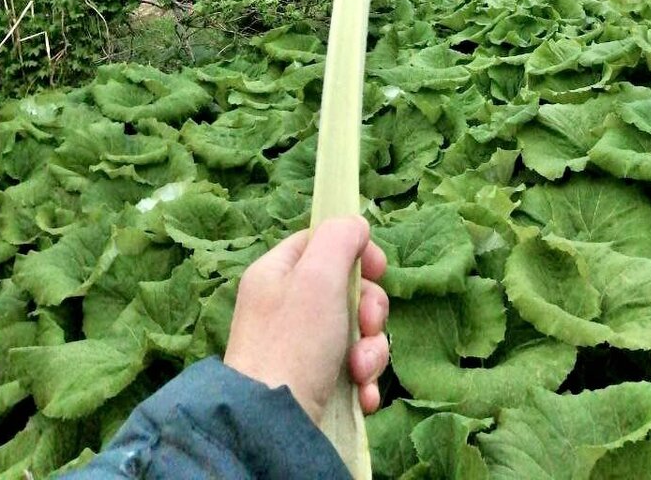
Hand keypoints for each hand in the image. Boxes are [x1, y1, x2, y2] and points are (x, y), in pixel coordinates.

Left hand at [223, 216, 388, 423]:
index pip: (321, 243)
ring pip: (356, 331)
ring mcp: (300, 347)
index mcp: (276, 273)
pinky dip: (363, 380)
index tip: (377, 268)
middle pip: (346, 289)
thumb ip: (340, 238)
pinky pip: (352, 368)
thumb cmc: (294, 342)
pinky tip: (361, 394)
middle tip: (367, 327)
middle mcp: (285, 307)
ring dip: (370, 350)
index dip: (355, 250)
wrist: (272, 425)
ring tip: (360, 371)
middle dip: (369, 310)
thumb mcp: (317, 275)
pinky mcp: (314, 382)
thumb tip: (356, 226)